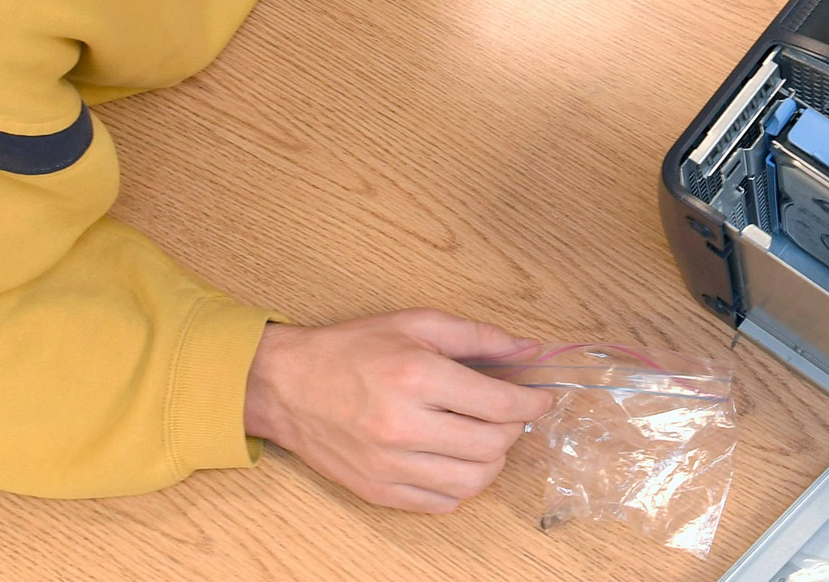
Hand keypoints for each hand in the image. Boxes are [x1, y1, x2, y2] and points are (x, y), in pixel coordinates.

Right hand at [243, 309, 554, 512]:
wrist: (286, 385)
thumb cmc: (354, 349)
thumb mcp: (419, 323)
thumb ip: (480, 337)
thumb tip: (530, 351)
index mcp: (418, 377)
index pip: (500, 404)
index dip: (532, 403)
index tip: (541, 398)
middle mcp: (404, 425)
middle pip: (492, 446)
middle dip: (513, 429)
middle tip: (507, 414)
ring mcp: (389, 464)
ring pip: (473, 481)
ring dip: (491, 461)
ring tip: (483, 438)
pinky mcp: (377, 491)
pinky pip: (441, 503)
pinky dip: (460, 485)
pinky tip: (452, 459)